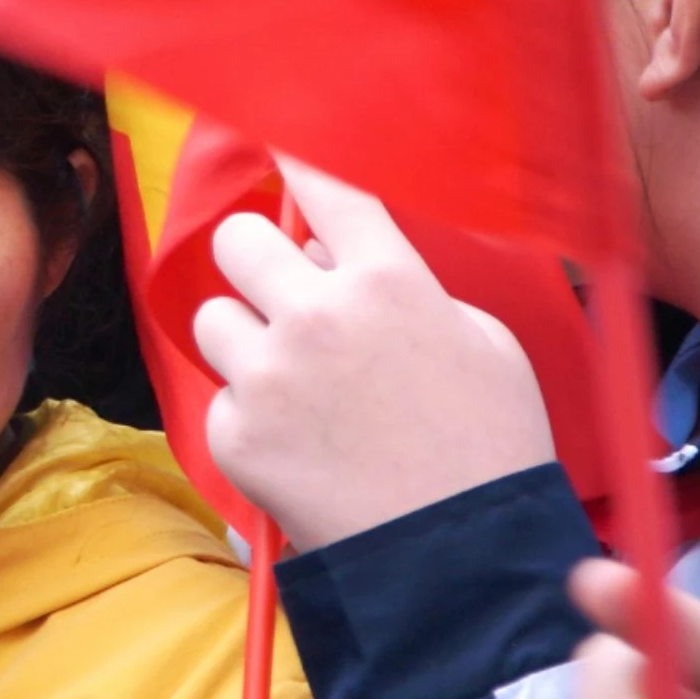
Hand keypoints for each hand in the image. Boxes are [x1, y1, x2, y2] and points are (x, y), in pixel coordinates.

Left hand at [190, 162, 556, 547]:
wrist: (456, 558)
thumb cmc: (486, 446)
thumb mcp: (480, 341)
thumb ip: (403, 286)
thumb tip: (335, 258)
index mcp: (387, 281)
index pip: (323, 187)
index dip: (294, 159)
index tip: (272, 140)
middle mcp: (315, 315)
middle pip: (237, 240)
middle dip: (257, 262)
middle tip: (283, 294)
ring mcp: (267, 375)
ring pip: (213, 318)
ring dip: (246, 341)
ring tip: (300, 388)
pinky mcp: (233, 432)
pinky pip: (222, 396)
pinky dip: (251, 416)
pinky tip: (303, 448)